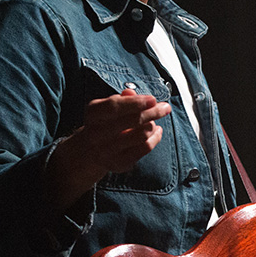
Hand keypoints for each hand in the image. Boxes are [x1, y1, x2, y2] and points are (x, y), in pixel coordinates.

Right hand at [45, 89, 170, 210]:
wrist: (90, 151)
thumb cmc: (105, 123)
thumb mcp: (108, 107)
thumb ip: (122, 100)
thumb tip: (131, 93)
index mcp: (93, 114)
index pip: (114, 106)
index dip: (135, 102)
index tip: (153, 99)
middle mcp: (96, 134)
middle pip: (131, 121)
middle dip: (152, 112)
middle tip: (165, 108)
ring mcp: (107, 151)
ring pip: (140, 135)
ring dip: (153, 125)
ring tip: (155, 121)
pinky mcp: (119, 163)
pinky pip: (144, 148)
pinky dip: (155, 138)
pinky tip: (157, 132)